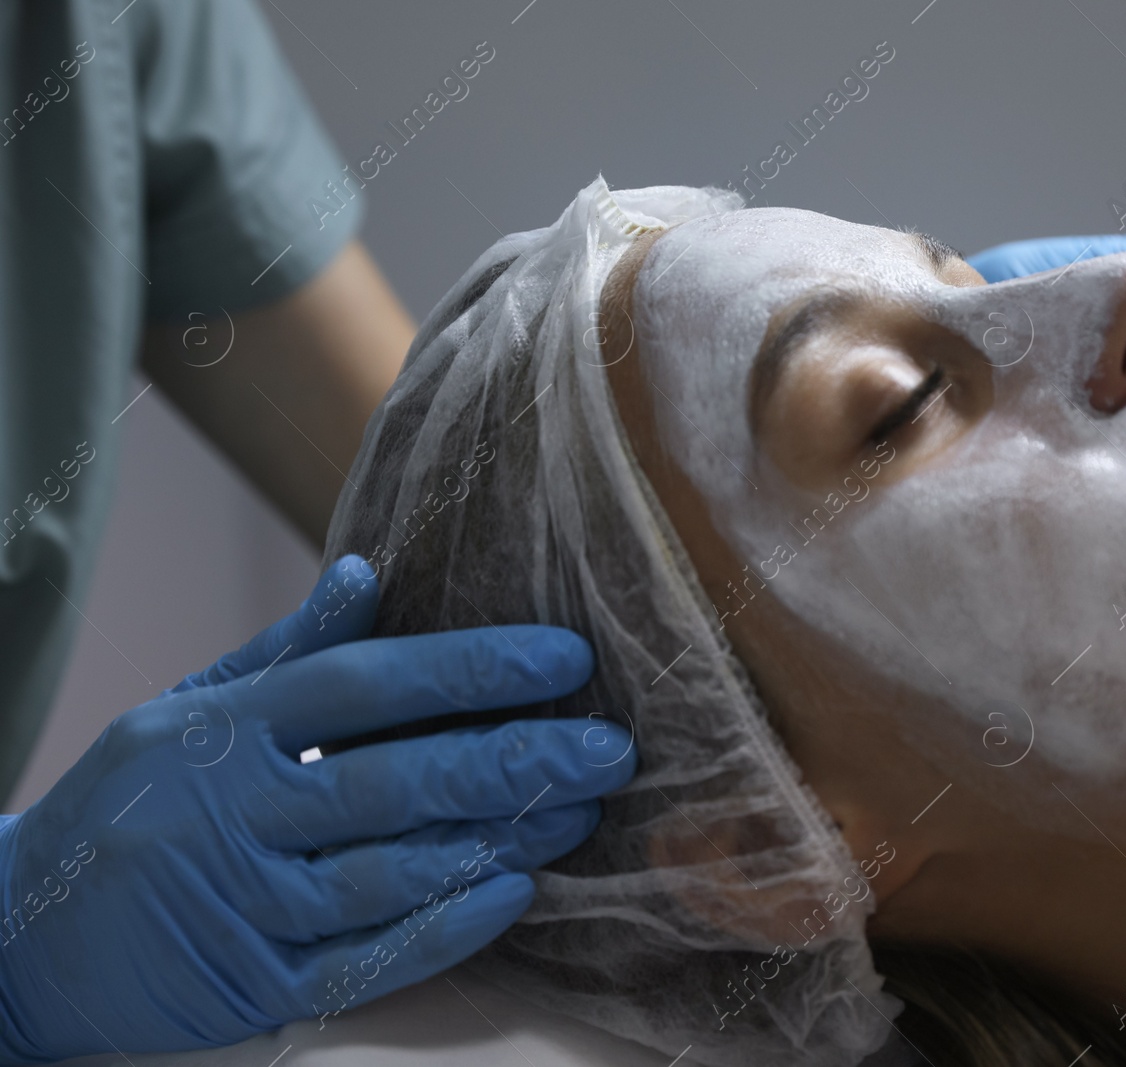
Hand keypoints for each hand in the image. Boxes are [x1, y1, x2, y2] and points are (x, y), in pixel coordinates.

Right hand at [0, 556, 634, 1062]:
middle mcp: (235, 809)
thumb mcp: (188, 712)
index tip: (562, 657)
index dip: (470, 668)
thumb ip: (286, 651)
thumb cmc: (125, 807)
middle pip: (396, 777)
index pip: (366, 684)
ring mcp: (243, 900)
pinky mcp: (252, 981)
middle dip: (513, 758)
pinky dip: (446, 926)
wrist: (13, 939)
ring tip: (580, 810)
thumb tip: (368, 573)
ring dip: (499, 840)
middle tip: (610, 745)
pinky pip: (366, 956)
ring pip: (393, 867)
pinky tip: (515, 894)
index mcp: (224, 728)